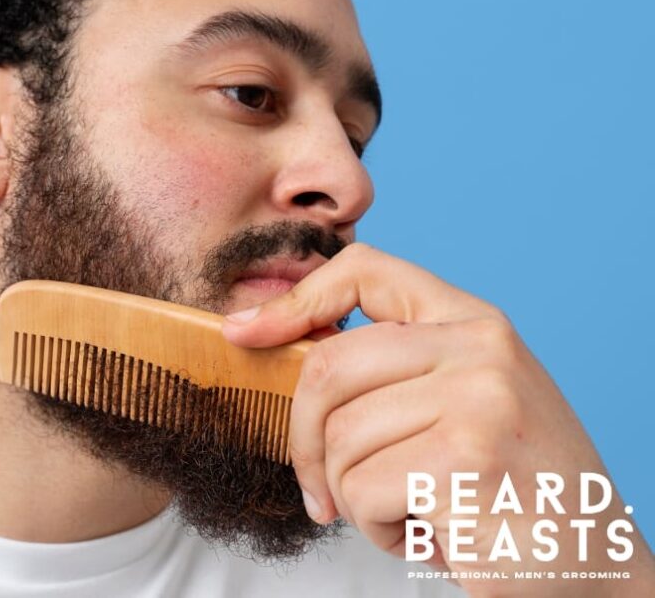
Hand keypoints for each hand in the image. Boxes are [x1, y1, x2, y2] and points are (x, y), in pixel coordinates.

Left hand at [221, 243, 654, 596]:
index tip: (244, 331)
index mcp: (476, 322)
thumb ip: (398, 369)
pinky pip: (360, 489)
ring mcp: (477, 399)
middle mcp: (480, 348)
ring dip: (351, 495)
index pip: (366, 270)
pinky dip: (374, 527)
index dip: (294, 298)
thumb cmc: (514, 489)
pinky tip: (423, 532)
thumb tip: (280, 346)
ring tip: (406, 510)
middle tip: (318, 490)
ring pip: (338, 438)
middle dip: (302, 440)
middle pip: (328, 366)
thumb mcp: (468, 403)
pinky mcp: (465, 460)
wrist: (595, 569)